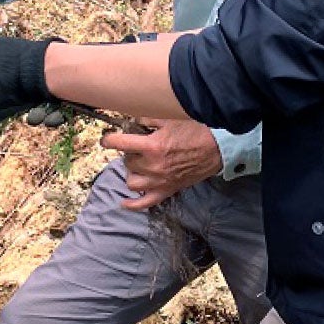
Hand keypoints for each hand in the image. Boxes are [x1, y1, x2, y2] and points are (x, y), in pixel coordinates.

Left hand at [104, 119, 224, 209]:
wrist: (217, 149)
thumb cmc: (196, 132)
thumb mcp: (171, 119)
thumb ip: (148, 119)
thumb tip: (133, 121)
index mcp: (152, 146)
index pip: (120, 144)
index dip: (109, 140)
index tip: (107, 140)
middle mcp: (152, 166)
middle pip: (127, 162)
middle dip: (130, 153)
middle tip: (138, 147)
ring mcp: (159, 181)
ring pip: (131, 182)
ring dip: (132, 173)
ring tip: (138, 166)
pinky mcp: (167, 190)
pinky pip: (144, 203)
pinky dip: (132, 204)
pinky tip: (124, 202)